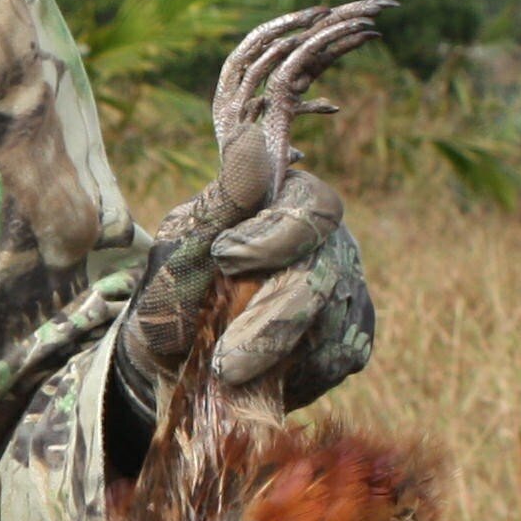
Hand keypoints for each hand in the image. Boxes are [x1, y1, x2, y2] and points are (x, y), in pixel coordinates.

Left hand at [111, 1, 388, 450]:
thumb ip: (220, 204)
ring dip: (276, 359)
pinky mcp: (349, 340)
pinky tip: (252, 381)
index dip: (274, 236)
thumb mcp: (180, 249)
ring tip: (223, 376)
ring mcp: (346, 292)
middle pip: (325, 275)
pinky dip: (292, 378)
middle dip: (271, 323)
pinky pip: (335, 360)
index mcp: (290, 203)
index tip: (222, 257)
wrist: (171, 361)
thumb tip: (252, 140)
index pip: (311, 208)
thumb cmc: (173, 290)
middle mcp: (329, 243)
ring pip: (334, 324)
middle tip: (224, 361)